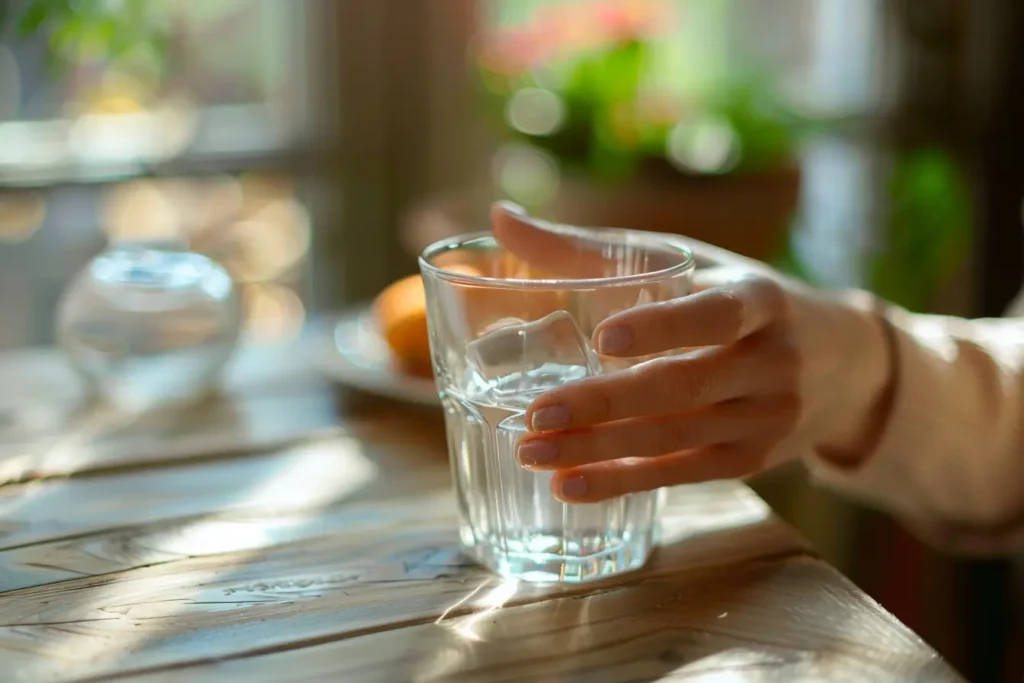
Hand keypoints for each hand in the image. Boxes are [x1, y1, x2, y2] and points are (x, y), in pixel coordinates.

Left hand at [491, 202, 895, 502]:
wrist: (840, 361)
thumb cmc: (736, 297)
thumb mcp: (685, 261)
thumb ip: (593, 247)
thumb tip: (499, 217)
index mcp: (758, 297)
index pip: (716, 313)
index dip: (665, 327)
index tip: (605, 339)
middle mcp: (771, 361)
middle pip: (682, 387)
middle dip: (604, 404)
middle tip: (534, 414)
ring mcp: (765, 418)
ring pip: (674, 438)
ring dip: (599, 449)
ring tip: (531, 451)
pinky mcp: (750, 460)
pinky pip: (680, 474)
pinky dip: (622, 481)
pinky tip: (568, 484)